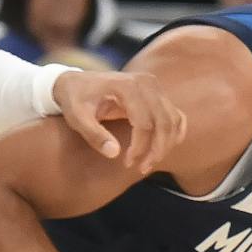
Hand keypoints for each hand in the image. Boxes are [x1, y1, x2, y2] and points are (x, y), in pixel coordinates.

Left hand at [52, 68, 187, 175]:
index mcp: (126, 86)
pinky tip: (162, 149)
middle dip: (156, 150)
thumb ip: (94, 135)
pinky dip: (174, 134)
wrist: (76, 82)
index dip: (139, 147)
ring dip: (166, 146)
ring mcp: (154, 87)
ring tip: (148, 163)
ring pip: (173, 121)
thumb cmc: (75, 99)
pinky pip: (176, 116)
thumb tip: (115, 153)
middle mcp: (146, 83)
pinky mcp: (158, 94)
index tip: (127, 163)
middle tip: (142, 168)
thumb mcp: (77, 117)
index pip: (144, 122)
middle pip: (163, 123)